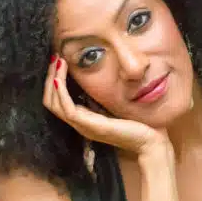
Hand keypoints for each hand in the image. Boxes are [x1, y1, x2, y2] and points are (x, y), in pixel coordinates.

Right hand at [43, 56, 167, 155]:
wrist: (150, 142)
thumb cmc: (139, 123)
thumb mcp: (117, 104)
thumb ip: (105, 95)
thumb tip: (98, 75)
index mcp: (85, 119)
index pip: (58, 101)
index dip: (55, 80)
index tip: (60, 60)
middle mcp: (80, 124)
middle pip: (51, 101)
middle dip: (51, 77)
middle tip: (55, 57)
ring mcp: (83, 126)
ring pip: (54, 104)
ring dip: (53, 80)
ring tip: (58, 61)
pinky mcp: (89, 126)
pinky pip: (66, 108)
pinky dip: (60, 90)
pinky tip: (60, 76)